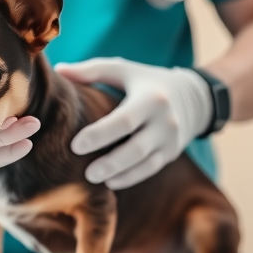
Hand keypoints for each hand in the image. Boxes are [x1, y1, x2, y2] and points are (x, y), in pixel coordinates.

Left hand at [54, 58, 212, 188]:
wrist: (193, 97)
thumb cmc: (146, 81)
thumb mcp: (124, 70)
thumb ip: (92, 71)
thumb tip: (59, 71)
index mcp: (150, 98)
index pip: (124, 121)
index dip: (99, 135)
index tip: (75, 145)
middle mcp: (165, 121)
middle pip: (136, 148)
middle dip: (111, 162)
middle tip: (86, 172)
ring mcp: (170, 140)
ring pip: (145, 164)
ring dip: (119, 174)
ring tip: (94, 179)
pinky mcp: (171, 153)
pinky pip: (150, 170)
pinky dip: (130, 178)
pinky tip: (111, 182)